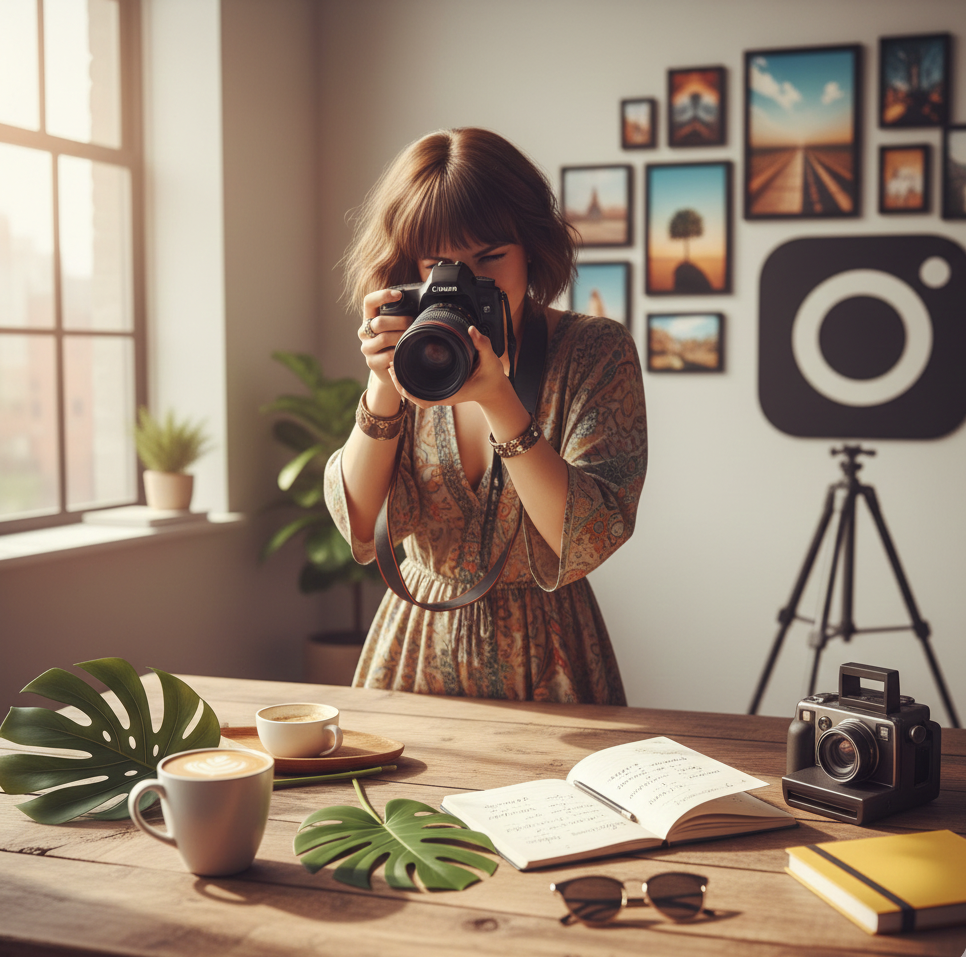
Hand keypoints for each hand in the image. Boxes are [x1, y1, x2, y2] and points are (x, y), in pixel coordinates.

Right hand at [359, 288, 408, 413]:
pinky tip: (405, 352)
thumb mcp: (396, 327)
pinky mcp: (372, 363)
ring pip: (384, 338)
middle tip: (412, 324)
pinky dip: (399, 353)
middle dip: (400, 322)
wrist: (390, 370)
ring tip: (411, 338)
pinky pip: (388, 355)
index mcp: (369, 318)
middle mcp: (364, 332)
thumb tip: (423, 303)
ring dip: (401, 338)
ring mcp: (366, 348)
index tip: (399, 295)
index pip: (369, 301)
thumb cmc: (396, 343)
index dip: (382, 295)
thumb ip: (401, 316)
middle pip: (379, 322)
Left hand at [389, 324, 514, 412]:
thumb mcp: (491, 360)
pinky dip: (411, 382)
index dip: (406, 390)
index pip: (422, 399)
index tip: (396, 375)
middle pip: (414, 396)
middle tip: (390, 366)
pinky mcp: (442, 388)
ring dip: (403, 383)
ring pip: (416, 393)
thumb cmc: (492, 378)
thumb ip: (483, 344)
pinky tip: (404, 369)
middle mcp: (444, 395)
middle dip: (399, 384)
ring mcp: (442, 393)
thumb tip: (472, 329)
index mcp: (451, 392)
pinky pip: (422, 389)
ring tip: (392, 366)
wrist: (496, 388)